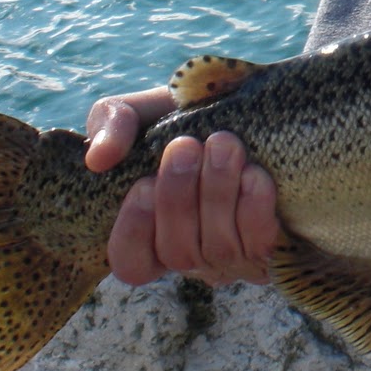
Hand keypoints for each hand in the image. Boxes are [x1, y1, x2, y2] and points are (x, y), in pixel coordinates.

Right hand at [85, 87, 279, 286]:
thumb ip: (113, 123)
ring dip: (218, 193)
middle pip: (177, 252)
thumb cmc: (189, 115)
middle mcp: (191, 252)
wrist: (257, 108)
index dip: (133, 231)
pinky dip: (255, 209)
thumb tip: (98, 158)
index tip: (143, 184)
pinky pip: (260, 243)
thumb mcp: (145, 111)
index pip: (131, 263)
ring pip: (218, 246)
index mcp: (153, 232)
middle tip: (186, 146)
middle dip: (179, 198)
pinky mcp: (272, 246)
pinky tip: (255, 174)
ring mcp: (232, 255)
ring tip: (224, 145)